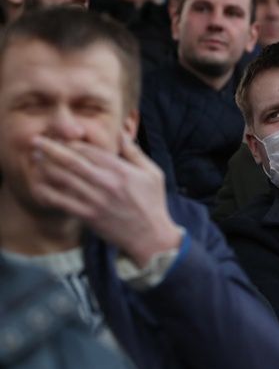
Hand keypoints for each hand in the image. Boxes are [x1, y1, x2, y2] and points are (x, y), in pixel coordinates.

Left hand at [31, 133, 181, 266]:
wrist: (151, 237)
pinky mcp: (88, 216)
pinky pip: (60, 202)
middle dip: (50, 149)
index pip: (89, 150)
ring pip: (62, 179)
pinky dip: (46, 192)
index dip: (71, 142)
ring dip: (45, 167)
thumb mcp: (152, 173)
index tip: (60, 138)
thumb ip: (134, 152)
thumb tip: (121, 132)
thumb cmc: (153, 203)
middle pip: (71, 161)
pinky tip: (37, 185)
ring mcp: (95, 201)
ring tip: (34, 159)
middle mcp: (106, 183)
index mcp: (121, 170)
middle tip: (36, 141)